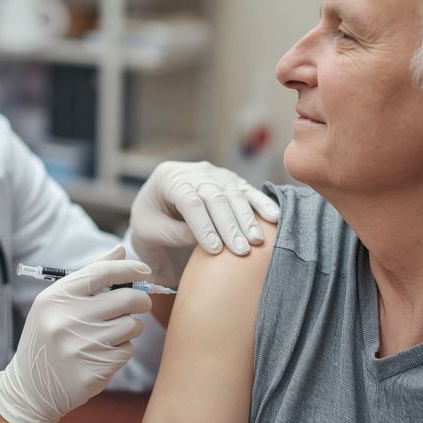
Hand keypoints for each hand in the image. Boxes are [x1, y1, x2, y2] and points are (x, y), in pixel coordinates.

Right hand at [0, 245, 151, 422]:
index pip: (102, 273)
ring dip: (130, 327)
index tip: (145, 271)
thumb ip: (90, 275)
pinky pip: (127, 351)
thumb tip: (121, 249)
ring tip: (112, 332)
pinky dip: (122, 350)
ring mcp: (81, 347)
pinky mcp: (94, 370)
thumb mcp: (57, 302)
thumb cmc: (48, 336)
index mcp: (57, 298)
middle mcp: (67, 320)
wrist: (31, 387)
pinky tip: (103, 353)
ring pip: (132, 326)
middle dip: (140, 300)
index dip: (130, 268)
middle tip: (139, 303)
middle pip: (126, 299)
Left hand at [129, 161, 279, 288]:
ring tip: (256, 241)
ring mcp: (215, 174)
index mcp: (168, 178)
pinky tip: (274, 218)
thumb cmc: (150, 221)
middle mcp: (194, 171)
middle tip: (240, 250)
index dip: (203, 225)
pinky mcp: (231, 182)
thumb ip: (172, 232)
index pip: (189, 201)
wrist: (157, 208)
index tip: (214, 249)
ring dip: (247, 219)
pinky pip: (248, 191)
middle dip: (229, 225)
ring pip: (234, 194)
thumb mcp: (148, 229)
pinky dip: (262, 204)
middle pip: (215, 197)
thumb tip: (204, 239)